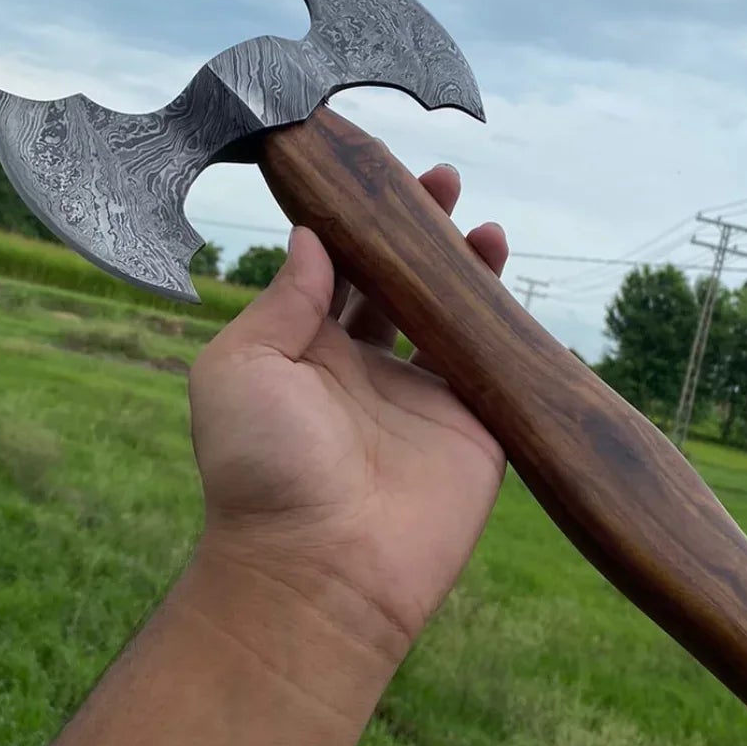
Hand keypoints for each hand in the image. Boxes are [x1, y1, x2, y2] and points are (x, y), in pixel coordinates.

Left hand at [187, 166, 507, 658]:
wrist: (318, 569)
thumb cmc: (260, 470)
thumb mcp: (240, 368)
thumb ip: (282, 301)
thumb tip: (312, 237)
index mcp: (305, 354)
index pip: (340, 273)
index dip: (360, 225)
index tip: (375, 176)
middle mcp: (365, 372)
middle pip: (400, 285)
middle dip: (419, 233)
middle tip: (439, 181)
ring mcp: (422, 401)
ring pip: (451, 317)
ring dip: (465, 266)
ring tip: (481, 222)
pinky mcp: (473, 430)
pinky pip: (494, 363)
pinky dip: (504, 319)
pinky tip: (506, 272)